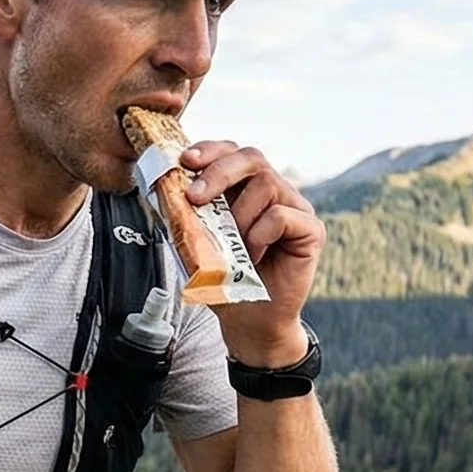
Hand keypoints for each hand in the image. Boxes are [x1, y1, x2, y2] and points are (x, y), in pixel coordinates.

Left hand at [183, 140, 322, 364]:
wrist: (248, 321)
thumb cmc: (223, 280)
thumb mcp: (195, 241)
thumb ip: (185, 213)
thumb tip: (161, 185)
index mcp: (246, 189)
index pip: (232, 152)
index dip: (210, 150)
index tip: (185, 160)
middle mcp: (275, 192)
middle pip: (252, 157)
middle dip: (218, 172)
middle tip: (195, 197)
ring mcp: (296, 209)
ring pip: (266, 184)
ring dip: (238, 216)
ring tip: (232, 246)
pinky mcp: (311, 229)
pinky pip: (281, 215)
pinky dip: (259, 235)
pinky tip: (253, 257)